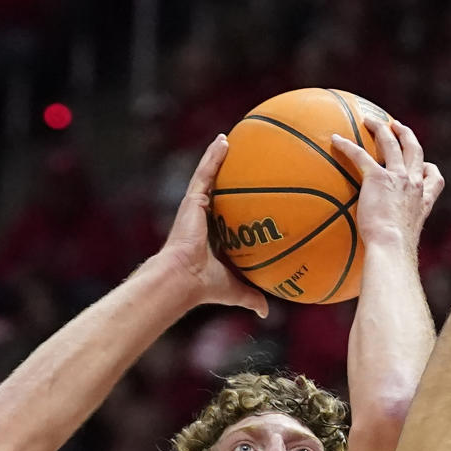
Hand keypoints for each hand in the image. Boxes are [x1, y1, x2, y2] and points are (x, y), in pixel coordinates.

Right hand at [161, 136, 268, 317]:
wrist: (184, 279)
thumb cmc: (205, 287)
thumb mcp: (234, 289)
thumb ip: (251, 295)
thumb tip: (266, 311)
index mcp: (210, 237)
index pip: (223, 216)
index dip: (233, 205)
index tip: (245, 195)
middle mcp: (202, 219)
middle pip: (215, 191)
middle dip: (225, 175)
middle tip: (239, 161)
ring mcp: (195, 207)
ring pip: (208, 176)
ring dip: (217, 158)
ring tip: (229, 140)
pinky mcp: (192, 200)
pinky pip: (205, 172)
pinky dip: (213, 156)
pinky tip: (224, 140)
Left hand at [332, 118, 443, 253]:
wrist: (392, 247)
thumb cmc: (396, 252)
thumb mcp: (405, 242)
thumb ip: (399, 236)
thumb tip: (385, 252)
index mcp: (423, 199)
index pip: (434, 178)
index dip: (429, 169)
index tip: (425, 166)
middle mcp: (413, 183)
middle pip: (414, 150)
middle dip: (406, 135)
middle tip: (397, 127)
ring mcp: (397, 177)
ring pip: (391, 143)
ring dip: (381, 129)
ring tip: (370, 121)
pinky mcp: (377, 177)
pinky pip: (360, 155)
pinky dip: (347, 146)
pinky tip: (335, 139)